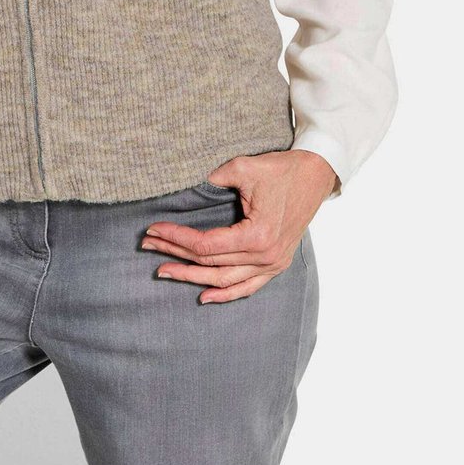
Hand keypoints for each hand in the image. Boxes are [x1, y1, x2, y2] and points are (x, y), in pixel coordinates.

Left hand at [140, 150, 337, 302]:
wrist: (315, 175)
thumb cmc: (280, 169)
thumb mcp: (243, 168)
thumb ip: (213, 179)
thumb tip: (183, 188)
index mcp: (257, 236)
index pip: (206, 245)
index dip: (176, 238)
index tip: (153, 230)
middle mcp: (266, 256)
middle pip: (210, 263)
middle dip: (176, 255)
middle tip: (148, 248)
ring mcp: (273, 264)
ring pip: (225, 280)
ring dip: (193, 277)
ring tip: (165, 271)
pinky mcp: (277, 263)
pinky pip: (248, 286)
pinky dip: (226, 293)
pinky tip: (204, 296)